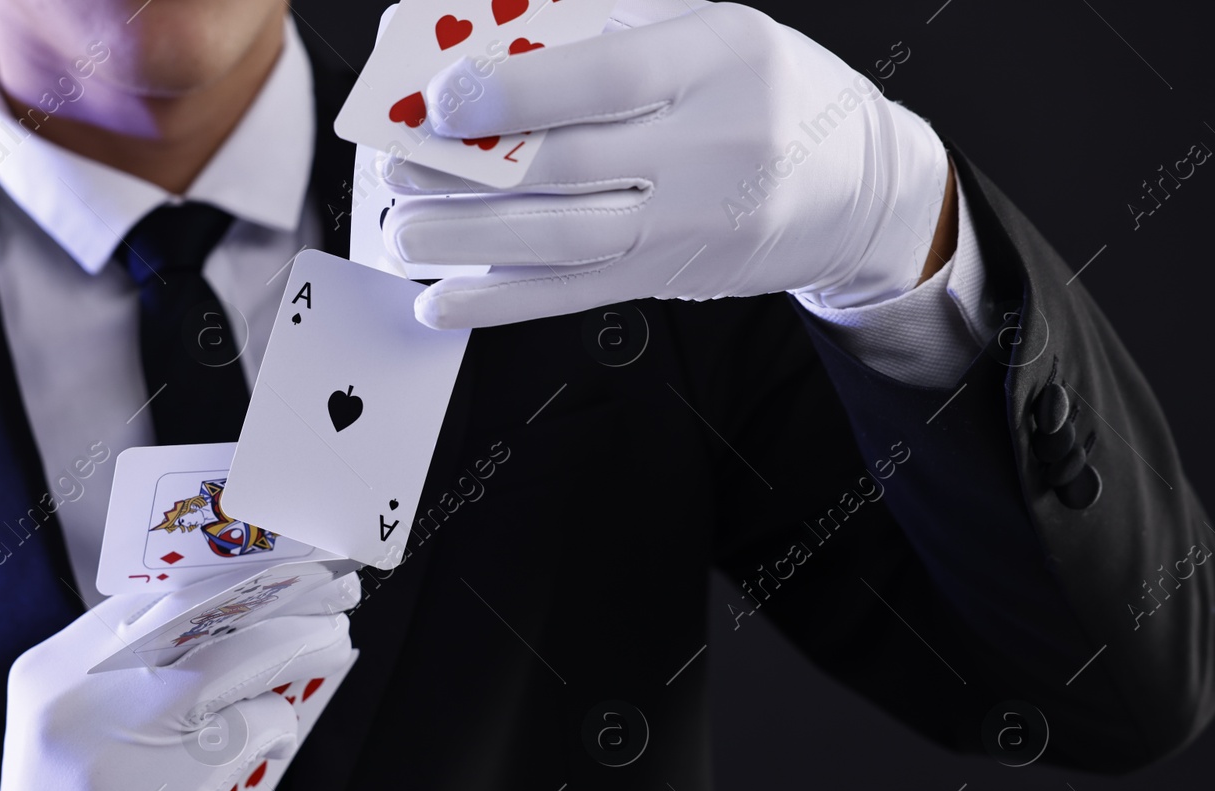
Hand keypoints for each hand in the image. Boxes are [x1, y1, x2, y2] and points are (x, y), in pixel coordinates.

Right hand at [0, 575, 359, 790]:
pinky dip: (277, 721)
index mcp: (52, 669)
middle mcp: (74, 692)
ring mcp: (112, 741)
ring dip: (296, 643)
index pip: (151, 593)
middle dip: (277, 591)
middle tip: (333, 583)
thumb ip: (136, 682)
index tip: (284, 560)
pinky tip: (283, 728)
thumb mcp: (80, 735)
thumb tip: (247, 627)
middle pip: (195, 612)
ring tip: (334, 636)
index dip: (228, 570)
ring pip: (228, 661)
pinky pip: (245, 730)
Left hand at [382, 0, 950, 328]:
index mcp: (721, 57)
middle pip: (570, 165)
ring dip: (468, 244)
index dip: (516, 91)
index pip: (608, 76)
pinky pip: (574, 294)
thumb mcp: (708, 28)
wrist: (854, 184)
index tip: (439, 97)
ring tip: (401, 234)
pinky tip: (441, 304)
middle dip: (466, 172)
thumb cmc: (760, 88)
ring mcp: (693, 221)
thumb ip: (609, 23)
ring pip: (563, 239)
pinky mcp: (673, 277)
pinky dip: (501, 303)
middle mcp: (712, 143)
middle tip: (395, 169)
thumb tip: (487, 37)